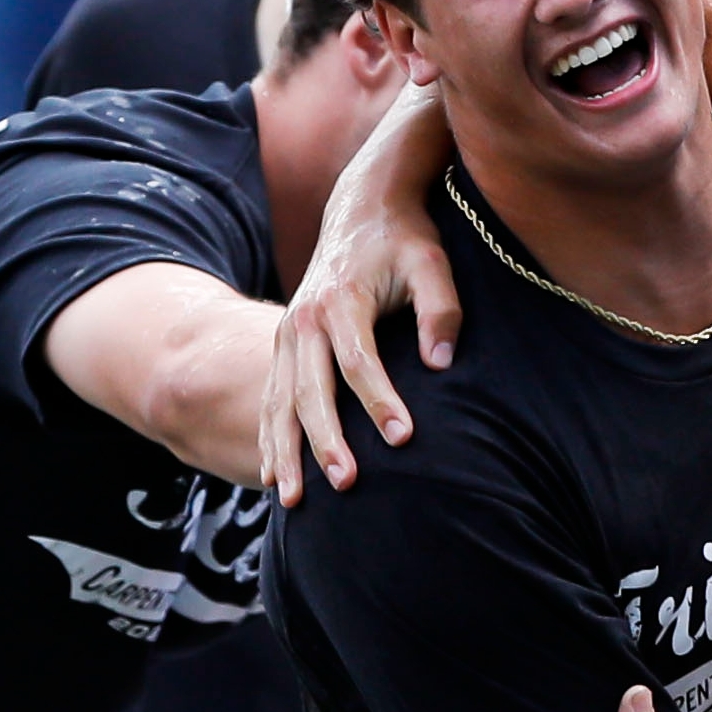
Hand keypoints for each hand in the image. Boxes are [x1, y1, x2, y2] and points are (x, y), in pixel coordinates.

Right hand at [264, 85, 462, 502]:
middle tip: (346, 484)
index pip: (359, 361)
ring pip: (280, 402)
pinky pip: (270, 400)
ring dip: (285, 453)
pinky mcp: (284, 348)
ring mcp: (287, 335)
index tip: (404, 439)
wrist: (362, 210)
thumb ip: (440, 309)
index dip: (380, 401)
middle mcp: (304, 320)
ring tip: (294, 502)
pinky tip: (274, 480)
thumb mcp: (431, 262)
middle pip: (309, 390)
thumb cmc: (405, 240)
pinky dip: (270, 440)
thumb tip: (441, 362)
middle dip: (325, 441)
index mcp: (340, 301)